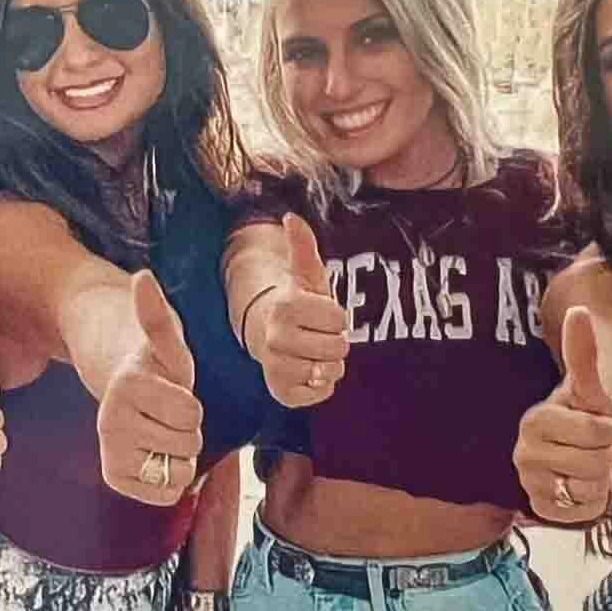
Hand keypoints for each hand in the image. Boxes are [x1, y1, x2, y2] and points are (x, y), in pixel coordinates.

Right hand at [99, 270, 203, 506]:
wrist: (123, 389)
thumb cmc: (156, 366)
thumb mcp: (166, 342)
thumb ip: (156, 315)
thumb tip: (142, 277)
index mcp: (127, 386)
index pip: (190, 414)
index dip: (192, 406)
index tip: (172, 393)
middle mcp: (111, 421)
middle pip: (187, 442)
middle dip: (186, 430)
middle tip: (166, 414)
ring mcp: (110, 451)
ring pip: (179, 471)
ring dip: (180, 454)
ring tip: (161, 431)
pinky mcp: (113, 476)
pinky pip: (165, 494)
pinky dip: (171, 480)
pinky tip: (156, 455)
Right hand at [250, 213, 348, 408]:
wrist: (272, 335)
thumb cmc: (299, 304)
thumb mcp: (306, 274)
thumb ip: (303, 246)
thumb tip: (291, 217)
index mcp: (285, 307)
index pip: (339, 318)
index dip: (336, 316)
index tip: (319, 313)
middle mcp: (275, 339)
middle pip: (338, 347)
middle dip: (335, 340)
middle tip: (316, 334)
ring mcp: (276, 368)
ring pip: (331, 370)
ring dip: (330, 362)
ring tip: (312, 351)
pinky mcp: (282, 393)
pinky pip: (322, 392)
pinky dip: (322, 383)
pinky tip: (307, 370)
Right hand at [515, 306, 611, 523]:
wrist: (573, 451)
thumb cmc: (580, 416)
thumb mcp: (586, 388)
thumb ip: (582, 353)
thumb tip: (579, 310)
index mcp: (535, 421)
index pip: (596, 433)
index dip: (607, 429)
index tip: (597, 424)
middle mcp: (525, 454)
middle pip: (596, 463)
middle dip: (604, 456)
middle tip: (592, 447)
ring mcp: (530, 484)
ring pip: (591, 489)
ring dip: (599, 479)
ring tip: (586, 465)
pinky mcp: (541, 510)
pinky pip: (584, 512)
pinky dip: (591, 502)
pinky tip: (580, 485)